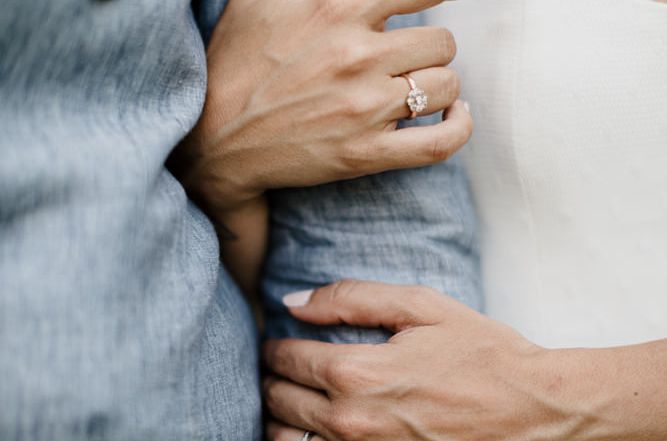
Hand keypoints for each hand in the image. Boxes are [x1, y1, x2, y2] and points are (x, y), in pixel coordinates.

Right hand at [172, 0, 470, 220]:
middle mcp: (357, 54)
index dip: (431, 2)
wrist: (217, 139)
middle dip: (430, 50)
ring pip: (447, 86)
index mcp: (336, 6)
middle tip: (406, 62)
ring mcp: (365, 108)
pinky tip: (455, 116)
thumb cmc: (235, 64)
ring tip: (418, 91)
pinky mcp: (366, 153)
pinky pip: (441, 141)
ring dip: (439, 87)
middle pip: (442, 41)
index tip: (423, 13)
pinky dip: (460, 128)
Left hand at [263, 281, 629, 440]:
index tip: (277, 345)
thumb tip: (291, 302)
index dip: (274, 348)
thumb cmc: (483, 354)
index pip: (287, 358)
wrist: (538, 413)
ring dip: (272, 425)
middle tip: (274, 374)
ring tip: (277, 412)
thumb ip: (350, 298)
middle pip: (280, 400)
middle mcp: (351, 420)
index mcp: (357, 370)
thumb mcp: (422, 305)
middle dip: (269, 382)